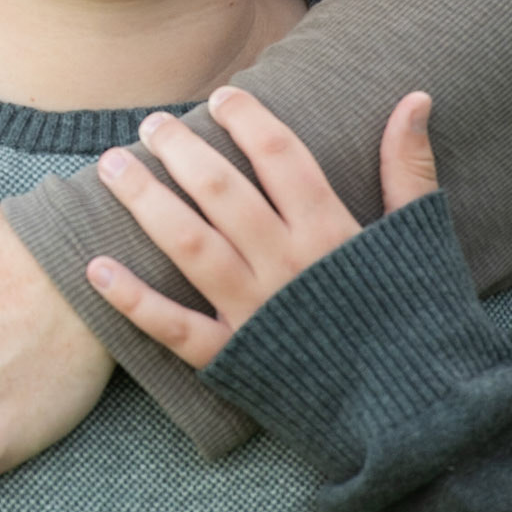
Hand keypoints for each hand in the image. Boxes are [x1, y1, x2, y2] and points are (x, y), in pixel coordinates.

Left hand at [85, 87, 436, 368]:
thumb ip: (408, 168)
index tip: (222, 97)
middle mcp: (286, 266)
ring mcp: (255, 312)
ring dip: (145, 201)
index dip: (248, 120)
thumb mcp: (417, 238)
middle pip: (222, 192)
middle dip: (181, 150)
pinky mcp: (233, 359)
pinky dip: (133, 299)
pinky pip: (175, 327)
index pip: (281, 157)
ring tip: (111, 165)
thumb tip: (415, 97)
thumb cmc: (415, 320)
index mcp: (330, 234)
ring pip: (189, 244)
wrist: (411, 415)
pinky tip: (95, 267)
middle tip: (152, 123)